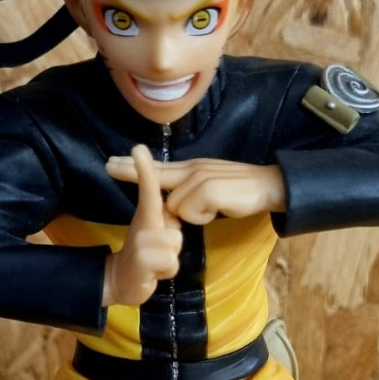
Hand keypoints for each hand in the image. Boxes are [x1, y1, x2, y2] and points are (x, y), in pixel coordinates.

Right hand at [102, 145, 182, 307]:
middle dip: (172, 240)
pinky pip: (171, 262)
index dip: (145, 170)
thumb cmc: (146, 253)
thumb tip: (172, 212)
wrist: (122, 280)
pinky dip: (166, 271)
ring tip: (156, 263)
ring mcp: (140, 243)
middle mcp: (141, 224)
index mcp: (146, 215)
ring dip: (170, 258)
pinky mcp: (141, 261)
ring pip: (174, 243)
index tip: (138, 149)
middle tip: (156, 251)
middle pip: (174, 227)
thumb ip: (165, 217)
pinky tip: (153, 273)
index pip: (148, 189)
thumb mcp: (155, 231)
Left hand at [106, 156, 284, 223]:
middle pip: (155, 172)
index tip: (113, 162)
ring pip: (175, 205)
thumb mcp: (211, 190)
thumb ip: (191, 194)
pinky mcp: (208, 189)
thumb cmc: (242, 192)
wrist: (270, 186)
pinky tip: (219, 210)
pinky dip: (203, 216)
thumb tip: (174, 205)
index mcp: (192, 169)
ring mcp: (200, 178)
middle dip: (130, 170)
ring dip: (192, 214)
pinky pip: (191, 212)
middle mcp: (193, 170)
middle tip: (107, 165)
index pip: (158, 167)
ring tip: (214, 208)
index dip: (135, 166)